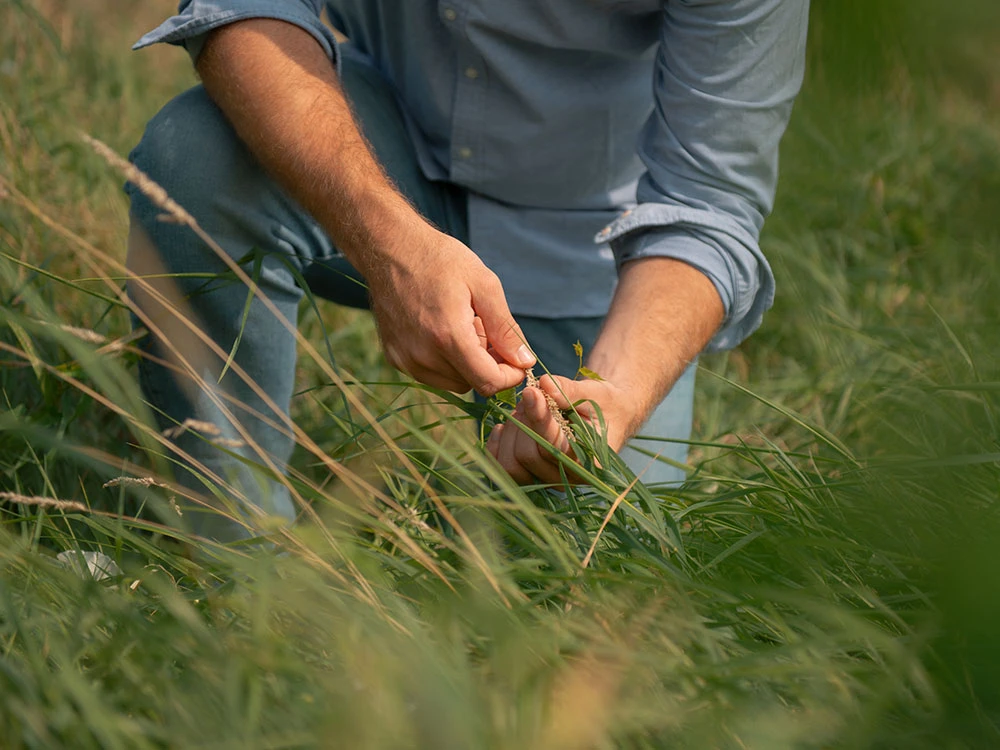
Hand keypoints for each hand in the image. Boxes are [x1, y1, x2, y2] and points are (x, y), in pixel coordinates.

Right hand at [366, 227, 534, 395]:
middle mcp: (423, 355)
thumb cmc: (440, 260)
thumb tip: (525, 361)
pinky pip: (431, 374)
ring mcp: (405, 359)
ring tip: (462, 326)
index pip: (488, 382)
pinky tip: (442, 329)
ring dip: (466, 363)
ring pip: (452, 382)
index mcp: (448, 336)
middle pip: (472, 383)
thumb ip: (506, 328)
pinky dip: (444, 361)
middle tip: (484, 327)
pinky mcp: (395, 358)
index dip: (510, 375)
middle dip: (488, 364)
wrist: (389, 248)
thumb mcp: (484, 285)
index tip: (516, 358)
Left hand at [486, 375, 640, 484]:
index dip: (539, 418)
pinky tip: (504, 426)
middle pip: (528, 457)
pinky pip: (501, 468)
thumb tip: (544, 384)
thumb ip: (570, 391)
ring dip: (511, 433)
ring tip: (522, 411)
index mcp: (590, 462)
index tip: (530, 391)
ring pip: (510, 466)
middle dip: (524, 422)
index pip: (555, 447)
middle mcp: (567, 479)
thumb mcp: (595, 394)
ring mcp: (546, 481)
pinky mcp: (529, 478)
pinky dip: (497, 445)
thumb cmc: (604, 405)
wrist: (606, 419)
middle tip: (530, 396)